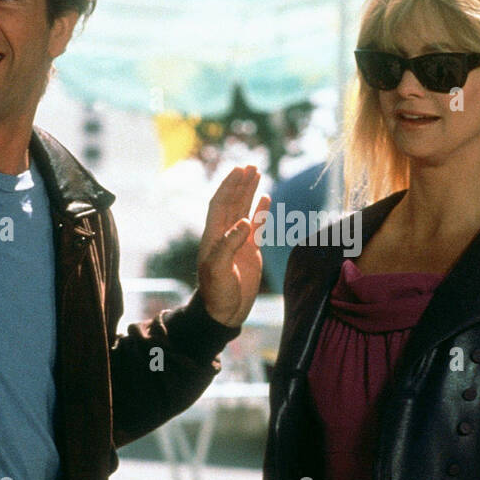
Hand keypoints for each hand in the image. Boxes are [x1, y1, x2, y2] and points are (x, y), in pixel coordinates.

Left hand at [195, 165, 271, 327]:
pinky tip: (266, 198)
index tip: (239, 171)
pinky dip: (260, 212)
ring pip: (244, 210)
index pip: (220, 204)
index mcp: (213, 236)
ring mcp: (237, 242)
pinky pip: (256, 227)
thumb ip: (229, 245)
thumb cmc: (217, 294)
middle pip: (232, 202)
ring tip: (257, 173)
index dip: (229, 187)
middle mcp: (224, 235)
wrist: (225, 313)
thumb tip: (245, 221)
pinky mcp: (249, 252)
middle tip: (250, 166)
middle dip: (240, 184)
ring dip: (249, 192)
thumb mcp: (219, 270)